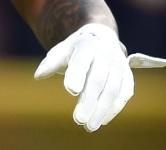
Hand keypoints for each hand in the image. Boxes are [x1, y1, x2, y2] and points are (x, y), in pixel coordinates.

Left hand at [34, 23, 165, 130]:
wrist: (101, 38)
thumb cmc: (76, 50)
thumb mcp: (62, 51)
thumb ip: (50, 63)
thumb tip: (38, 75)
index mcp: (87, 44)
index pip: (82, 60)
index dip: (77, 74)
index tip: (71, 90)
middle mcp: (106, 52)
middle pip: (98, 79)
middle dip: (89, 100)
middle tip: (79, 120)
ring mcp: (119, 63)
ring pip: (113, 88)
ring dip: (102, 109)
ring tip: (90, 126)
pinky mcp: (127, 74)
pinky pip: (124, 92)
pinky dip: (115, 107)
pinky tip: (103, 120)